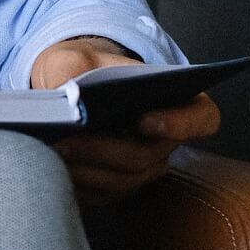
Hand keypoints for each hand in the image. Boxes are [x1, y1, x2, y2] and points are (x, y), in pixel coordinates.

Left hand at [32, 36, 220, 202]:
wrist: (70, 87)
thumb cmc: (83, 68)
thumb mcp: (76, 55)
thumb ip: (73, 66)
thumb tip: (63, 94)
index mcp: (177, 101)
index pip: (200, 118)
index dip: (179, 123)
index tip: (145, 120)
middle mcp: (165, 141)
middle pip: (145, 156)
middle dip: (102, 150)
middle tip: (64, 141)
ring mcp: (143, 168)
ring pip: (121, 181)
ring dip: (84, 170)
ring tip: (50, 152)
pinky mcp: (115, 186)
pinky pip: (100, 194)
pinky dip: (75, 183)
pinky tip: (49, 166)